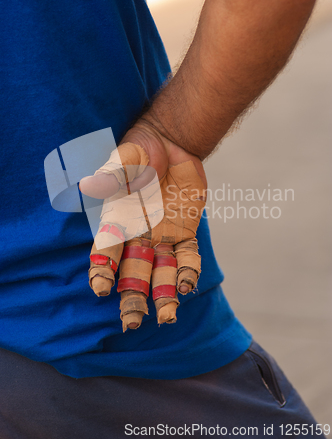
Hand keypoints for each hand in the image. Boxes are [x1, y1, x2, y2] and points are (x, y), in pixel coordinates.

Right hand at [79, 118, 206, 331]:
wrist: (171, 142)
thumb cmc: (139, 150)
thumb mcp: (123, 160)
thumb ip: (110, 175)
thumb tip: (90, 185)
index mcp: (117, 220)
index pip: (107, 251)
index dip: (102, 270)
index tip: (100, 288)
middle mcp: (138, 235)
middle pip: (133, 273)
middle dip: (131, 298)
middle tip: (132, 323)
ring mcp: (163, 236)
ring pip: (162, 272)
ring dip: (164, 294)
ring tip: (167, 317)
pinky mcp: (186, 231)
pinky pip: (188, 256)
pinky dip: (188, 271)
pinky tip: (188, 286)